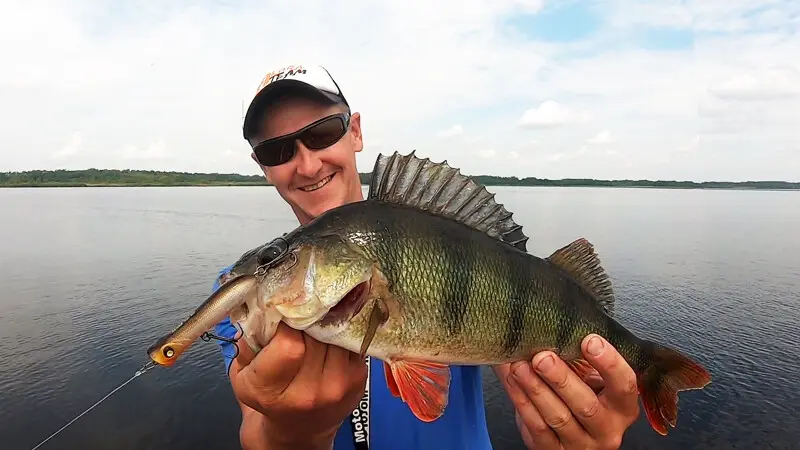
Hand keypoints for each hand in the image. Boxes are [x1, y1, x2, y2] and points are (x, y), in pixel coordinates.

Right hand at [229, 322, 367, 448]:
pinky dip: (341, 332)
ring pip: (336, 332)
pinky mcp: (358, 379)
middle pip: (315, 334)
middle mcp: (308, 393)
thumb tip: (262, 304)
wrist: (298, 431)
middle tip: (299, 313)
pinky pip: (351, 339)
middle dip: (307, 318)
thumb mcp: (243, 374)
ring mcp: (337, 386)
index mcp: (271, 391)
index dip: (287, 323)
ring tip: (314, 323)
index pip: (289, 344)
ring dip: (326, 322)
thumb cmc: (268, 397)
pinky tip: (330, 335)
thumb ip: (248, 341)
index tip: (282, 316)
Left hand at [494, 334, 639, 449]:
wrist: (570, 435)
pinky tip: (513, 381)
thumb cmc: (582, 396)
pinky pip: (536, 427)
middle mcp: (607, 430)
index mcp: (622, 407)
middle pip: (586, 405)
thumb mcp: (592, 380)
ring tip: (519, 366)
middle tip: (542, 357)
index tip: (590, 340)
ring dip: (536, 389)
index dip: (609, 363)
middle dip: (562, 379)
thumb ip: (583, 360)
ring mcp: (581, 445)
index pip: (624, 386)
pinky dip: (522, 401)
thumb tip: (553, 323)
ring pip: (558, 417)